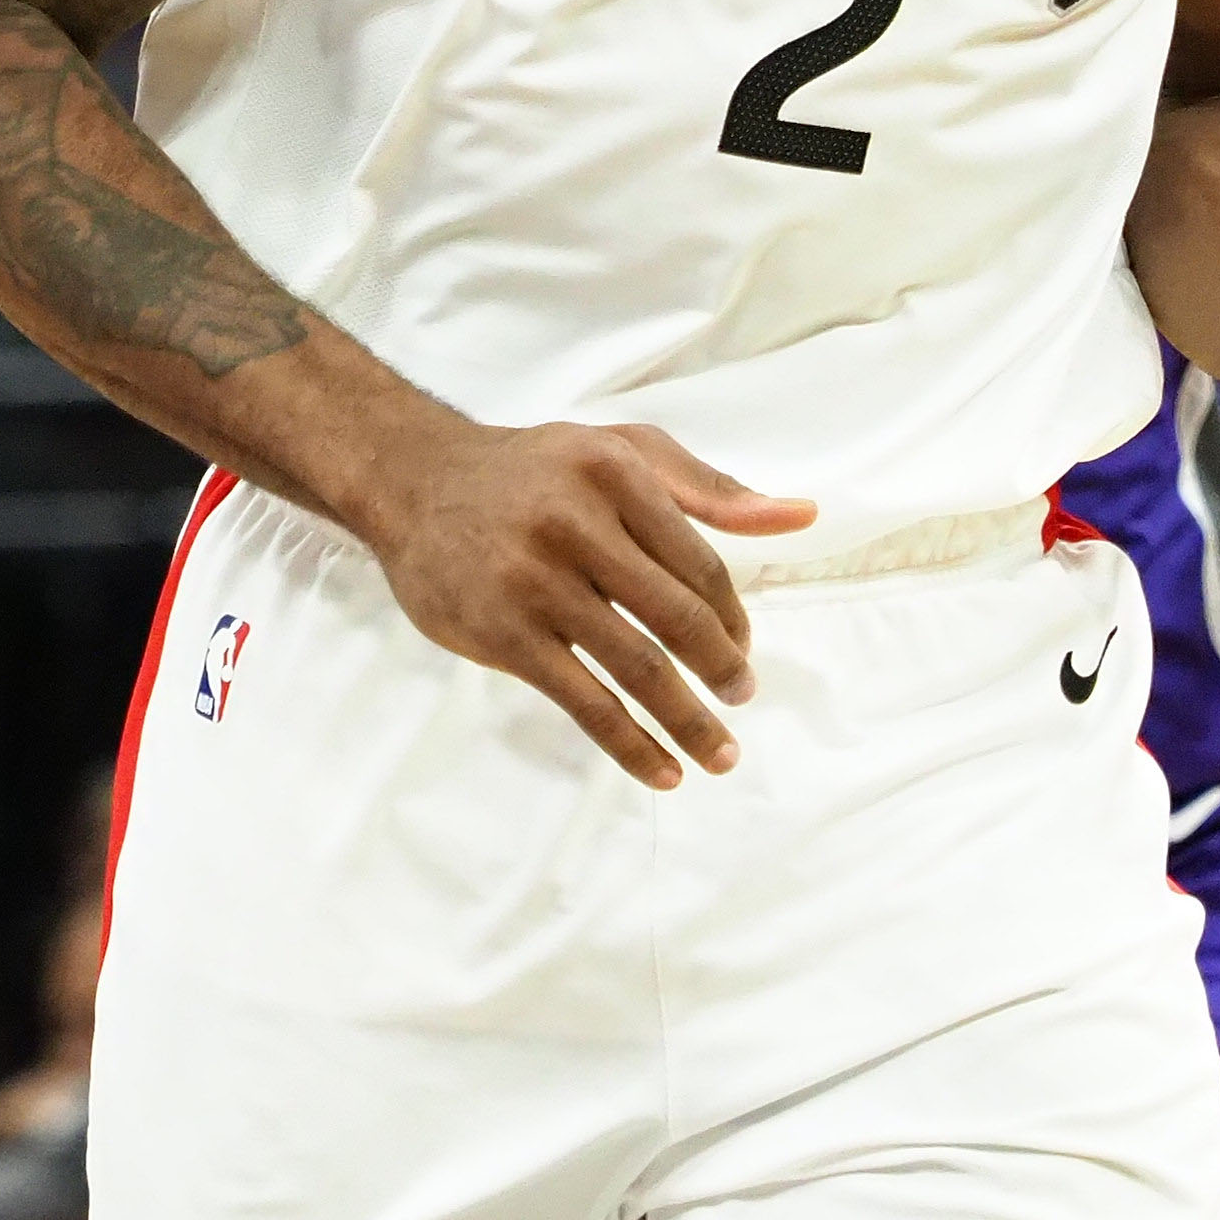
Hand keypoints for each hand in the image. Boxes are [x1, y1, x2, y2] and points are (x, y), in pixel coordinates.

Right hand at [362, 415, 816, 790]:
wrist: (418, 482)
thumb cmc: (538, 469)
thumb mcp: (625, 451)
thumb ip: (712, 490)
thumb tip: (801, 516)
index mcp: (618, 473)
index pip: (699, 561)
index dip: (732, 616)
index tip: (743, 650)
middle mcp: (577, 523)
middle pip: (676, 616)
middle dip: (721, 671)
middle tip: (743, 701)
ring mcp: (536, 582)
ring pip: (636, 667)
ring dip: (688, 721)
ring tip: (720, 754)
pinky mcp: (503, 634)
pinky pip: (583, 701)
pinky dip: (630, 743)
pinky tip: (661, 769)